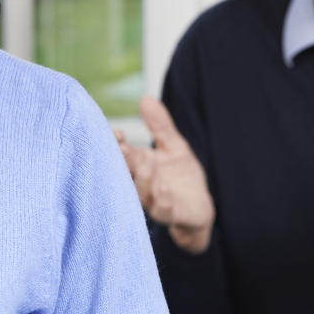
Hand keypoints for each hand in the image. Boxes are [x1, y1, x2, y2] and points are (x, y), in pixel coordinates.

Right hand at [116, 96, 215, 253]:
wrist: (198, 209)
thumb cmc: (180, 176)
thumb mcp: (174, 146)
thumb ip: (161, 126)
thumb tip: (146, 98)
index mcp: (140, 165)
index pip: (124, 152)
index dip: (117, 144)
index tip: (115, 132)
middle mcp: (142, 184)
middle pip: (128, 172)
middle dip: (124, 161)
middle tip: (122, 148)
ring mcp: (155, 201)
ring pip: (143, 192)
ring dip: (143, 179)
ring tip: (145, 165)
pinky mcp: (172, 214)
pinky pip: (164, 210)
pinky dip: (162, 200)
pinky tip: (164, 188)